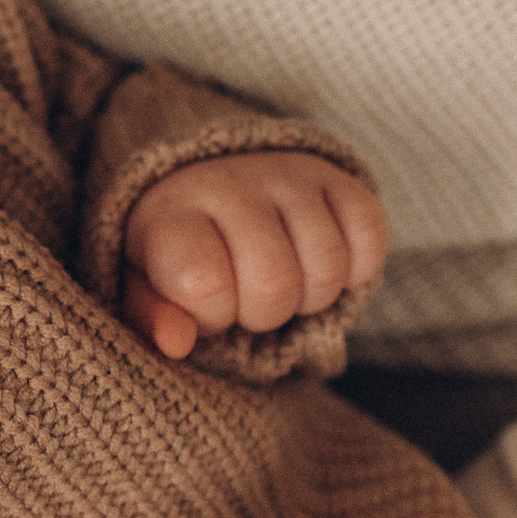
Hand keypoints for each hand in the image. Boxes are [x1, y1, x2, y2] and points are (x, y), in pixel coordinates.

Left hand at [120, 151, 387, 358]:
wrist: (215, 182)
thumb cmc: (180, 251)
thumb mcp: (147, 284)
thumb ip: (153, 316)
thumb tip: (175, 343)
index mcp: (171, 212)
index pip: (204, 283)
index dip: (212, 315)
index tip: (204, 302)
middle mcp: (230, 183)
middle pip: (274, 284)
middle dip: (264, 314)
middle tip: (248, 299)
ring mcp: (288, 174)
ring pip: (327, 265)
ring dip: (311, 296)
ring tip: (282, 282)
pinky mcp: (339, 176)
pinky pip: (369, 236)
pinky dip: (355, 269)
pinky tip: (317, 264)